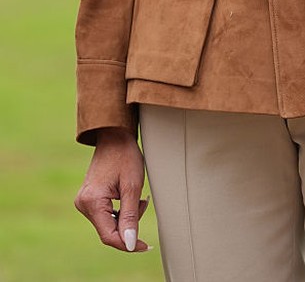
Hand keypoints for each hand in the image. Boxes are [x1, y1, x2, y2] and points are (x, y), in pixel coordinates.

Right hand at [74, 127, 149, 252]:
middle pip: (109, 230)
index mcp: (92, 201)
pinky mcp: (89, 199)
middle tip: (143, 204)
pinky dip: (120, 211)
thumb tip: (130, 244)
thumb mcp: (132, 186)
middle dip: (129, 224)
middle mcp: (83, 204)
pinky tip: (130, 199)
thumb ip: (131, 216)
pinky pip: (106, 215)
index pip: (109, 236)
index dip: (128, 243)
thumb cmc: (125, 155)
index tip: (145, 246)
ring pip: (108, 223)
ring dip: (126, 216)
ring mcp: (84, 201)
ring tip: (139, 198)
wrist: (114, 136)